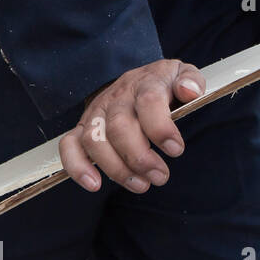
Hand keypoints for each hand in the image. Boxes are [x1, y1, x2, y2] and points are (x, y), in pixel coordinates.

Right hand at [59, 60, 205, 192]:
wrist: (137, 79)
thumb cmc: (163, 84)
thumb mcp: (182, 74)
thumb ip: (191, 80)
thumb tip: (190, 91)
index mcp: (145, 83)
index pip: (149, 101)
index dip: (160, 128)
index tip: (176, 150)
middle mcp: (117, 97)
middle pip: (119, 127)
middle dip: (140, 157)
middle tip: (160, 176)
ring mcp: (96, 112)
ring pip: (94, 140)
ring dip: (116, 168)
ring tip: (141, 185)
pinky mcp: (83, 127)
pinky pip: (69, 146)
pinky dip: (76, 166)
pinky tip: (94, 184)